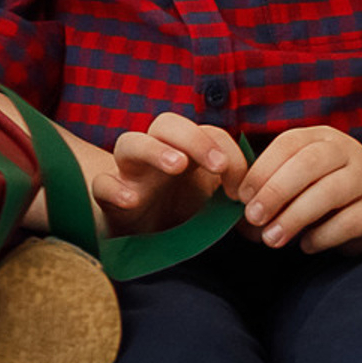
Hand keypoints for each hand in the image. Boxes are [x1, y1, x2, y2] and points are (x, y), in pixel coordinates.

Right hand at [95, 114, 245, 234]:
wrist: (134, 238)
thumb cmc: (176, 215)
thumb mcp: (211, 209)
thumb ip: (234, 210)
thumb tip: (260, 225)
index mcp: (185, 151)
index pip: (209, 134)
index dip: (229, 154)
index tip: (242, 190)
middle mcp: (155, 154)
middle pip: (167, 124)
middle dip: (194, 139)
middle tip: (218, 165)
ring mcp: (127, 172)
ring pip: (130, 142)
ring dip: (155, 149)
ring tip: (177, 165)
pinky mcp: (105, 196)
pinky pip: (101, 183)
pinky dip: (114, 188)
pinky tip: (132, 200)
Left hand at [240, 124, 361, 252]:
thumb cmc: (327, 192)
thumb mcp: (301, 180)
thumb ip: (271, 189)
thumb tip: (239, 215)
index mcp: (321, 138)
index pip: (288, 143)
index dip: (261, 169)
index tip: (241, 197)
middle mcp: (347, 151)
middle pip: (308, 164)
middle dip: (275, 191)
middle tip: (253, 217)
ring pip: (329, 192)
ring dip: (294, 217)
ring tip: (272, 239)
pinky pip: (350, 221)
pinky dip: (323, 236)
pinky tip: (306, 245)